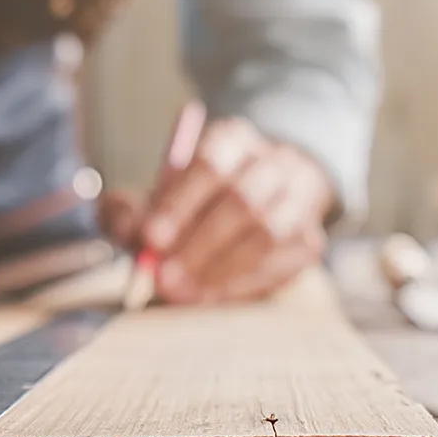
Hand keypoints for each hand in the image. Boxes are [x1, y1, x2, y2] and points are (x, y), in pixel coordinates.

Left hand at [99, 118, 331, 304]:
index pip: (210, 164)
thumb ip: (132, 209)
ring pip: (268, 233)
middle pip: (243, 199)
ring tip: (183, 293)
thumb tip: (127, 230)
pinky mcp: (310, 239)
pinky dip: (243, 285)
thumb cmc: (199, 200)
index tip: (151, 238)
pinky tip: (210, 297)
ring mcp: (300, 200)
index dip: (179, 203)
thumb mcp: (157, 196)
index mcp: (234, 139)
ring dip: (221, 268)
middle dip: (199, 244)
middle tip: (163, 278)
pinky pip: (281, 265)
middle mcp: (274, 162)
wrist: (264, 197)